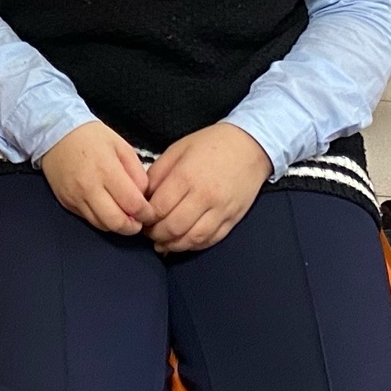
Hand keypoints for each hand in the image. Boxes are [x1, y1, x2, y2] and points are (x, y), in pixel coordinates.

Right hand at [37, 121, 150, 235]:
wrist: (55, 133)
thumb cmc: (92, 137)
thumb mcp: (122, 146)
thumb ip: (137, 172)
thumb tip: (143, 197)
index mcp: (107, 170)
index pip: (133, 204)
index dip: (146, 214)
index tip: (150, 213)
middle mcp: (89, 188)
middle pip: (116, 222)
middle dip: (132, 227)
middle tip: (138, 222)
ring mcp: (75, 197)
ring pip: (102, 225)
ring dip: (116, 225)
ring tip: (123, 215)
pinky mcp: (66, 202)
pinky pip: (88, 219)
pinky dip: (101, 219)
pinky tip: (107, 209)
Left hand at [141, 122, 270, 253]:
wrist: (250, 146)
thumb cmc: (210, 145)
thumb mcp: (177, 150)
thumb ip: (157, 174)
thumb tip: (142, 197)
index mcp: (186, 176)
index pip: (158, 208)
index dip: (145, 218)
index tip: (140, 218)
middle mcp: (204, 196)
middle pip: (173, 227)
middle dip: (156, 235)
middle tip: (149, 232)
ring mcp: (221, 210)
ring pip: (192, 239)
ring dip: (173, 245)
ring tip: (163, 242)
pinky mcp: (233, 218)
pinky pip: (211, 240)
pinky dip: (194, 245)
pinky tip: (183, 242)